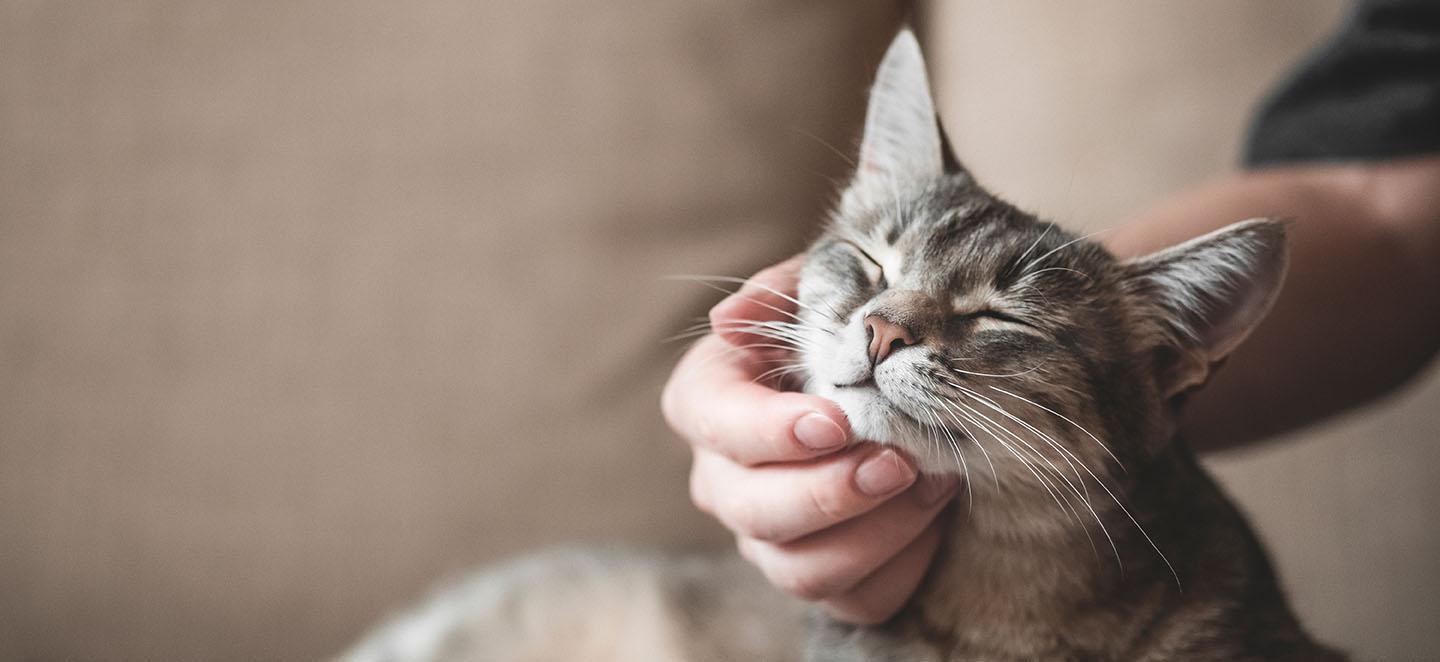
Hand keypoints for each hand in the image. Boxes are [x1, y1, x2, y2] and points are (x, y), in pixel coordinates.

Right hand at [662, 256, 959, 623]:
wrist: (904, 379)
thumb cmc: (846, 327)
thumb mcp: (819, 289)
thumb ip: (780, 290)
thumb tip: (726, 319)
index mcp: (709, 400)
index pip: (709, 422)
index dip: (766, 430)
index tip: (835, 421)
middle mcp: (724, 478)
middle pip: (751, 509)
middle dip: (830, 492)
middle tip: (898, 462)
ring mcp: (767, 538)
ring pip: (800, 570)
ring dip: (874, 533)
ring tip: (933, 483)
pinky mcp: (821, 577)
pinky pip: (855, 599)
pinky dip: (901, 566)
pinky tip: (936, 519)